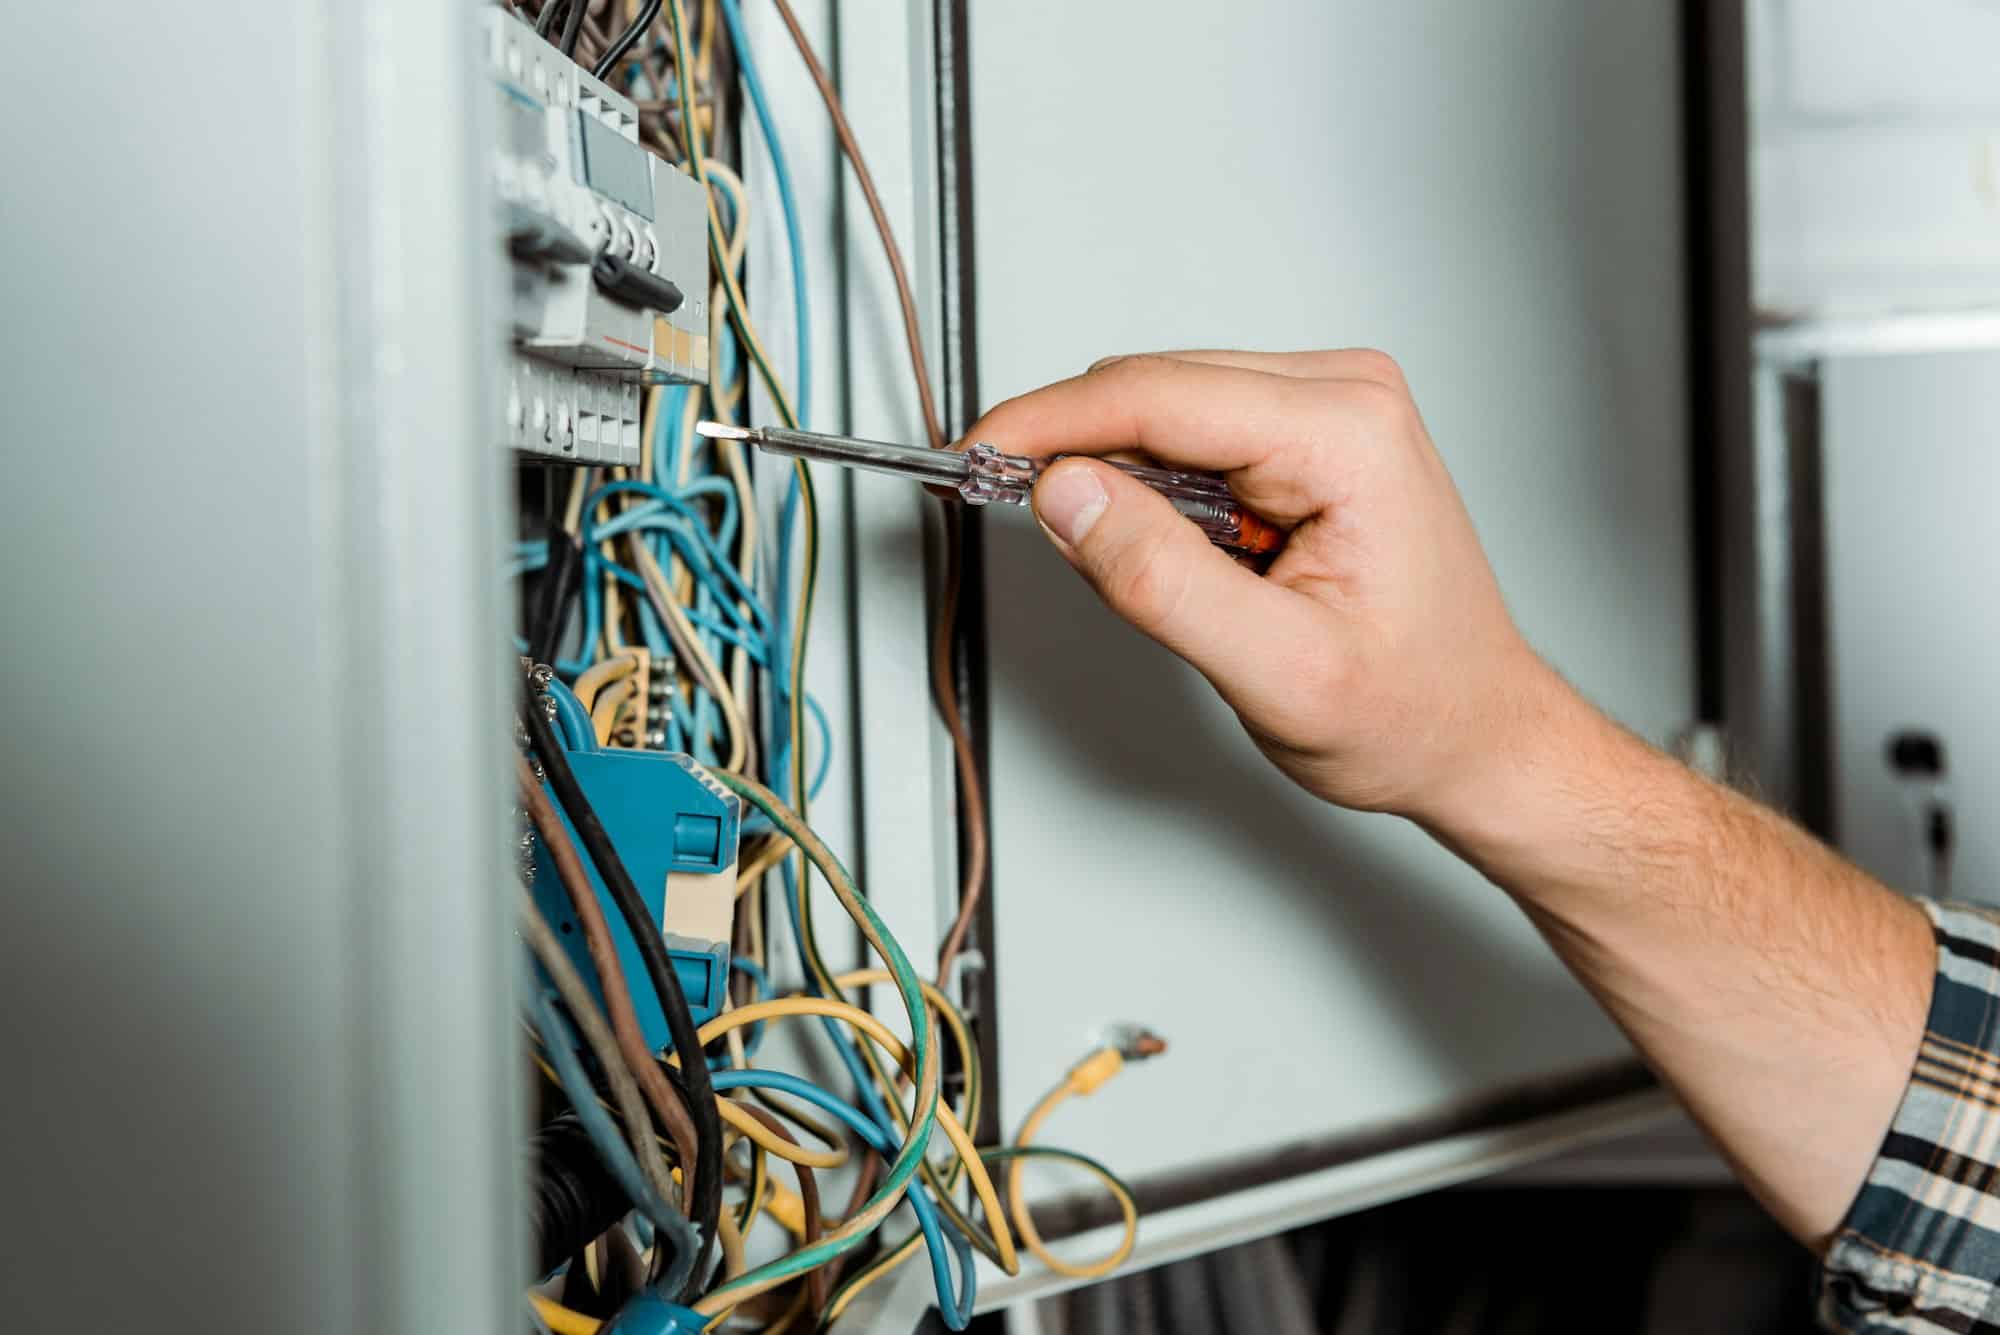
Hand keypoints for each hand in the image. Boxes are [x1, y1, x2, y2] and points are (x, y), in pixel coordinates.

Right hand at [962, 348, 1568, 823]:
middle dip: (1071, 451)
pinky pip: (1191, 432)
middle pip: (1151, 388)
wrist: (1474, 730)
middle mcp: (1344, 396)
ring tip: (1145, 574)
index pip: (1155, 395)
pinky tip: (1187, 556)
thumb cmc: (1411, 709)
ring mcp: (1329, 406)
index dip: (1047, 423)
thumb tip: (1065, 495)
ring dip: (1119, 478)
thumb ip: (1161, 580)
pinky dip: (1154, 489)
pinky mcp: (1308, 431)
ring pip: (1162, 406)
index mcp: (1348, 434)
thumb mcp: (1275, 672)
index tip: (971, 454)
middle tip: (1015, 519)